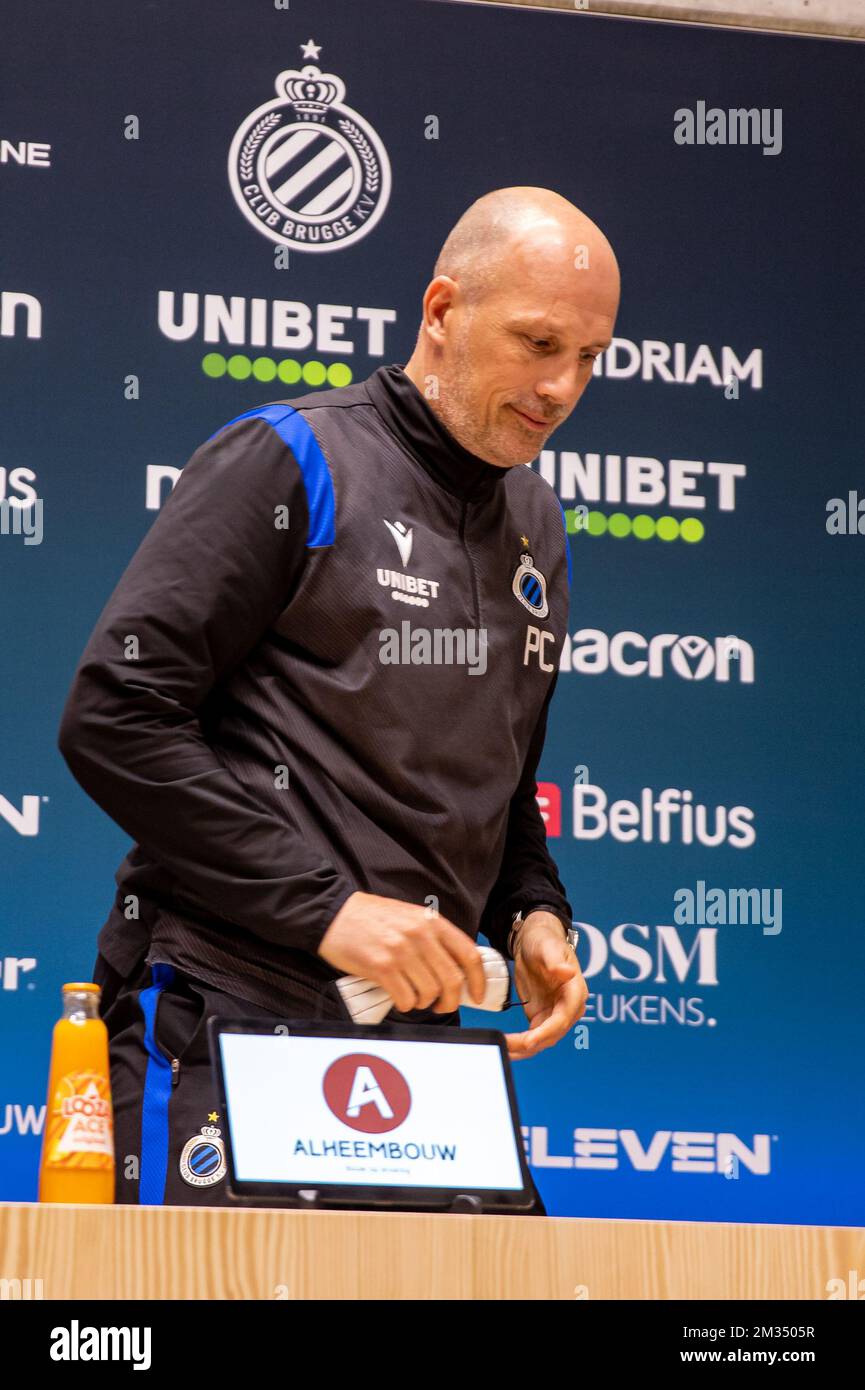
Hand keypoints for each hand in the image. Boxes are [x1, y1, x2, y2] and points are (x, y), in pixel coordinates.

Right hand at [317, 891, 486, 1013]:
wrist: (335, 914)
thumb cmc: (373, 919)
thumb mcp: (411, 918)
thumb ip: (434, 940)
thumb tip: (457, 971)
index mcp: (432, 922)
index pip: (469, 954)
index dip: (479, 980)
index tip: (478, 995)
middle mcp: (420, 935)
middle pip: (452, 980)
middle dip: (451, 1000)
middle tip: (442, 1005)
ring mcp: (401, 951)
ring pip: (429, 993)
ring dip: (423, 1003)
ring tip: (412, 996)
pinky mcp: (381, 967)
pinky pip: (405, 999)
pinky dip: (405, 1004)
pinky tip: (398, 996)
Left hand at [506, 912, 587, 1059]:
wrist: (534, 942)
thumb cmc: (544, 941)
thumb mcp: (547, 947)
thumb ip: (555, 961)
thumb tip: (567, 972)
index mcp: (575, 991)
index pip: (563, 1017)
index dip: (547, 1031)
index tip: (529, 1040)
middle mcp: (568, 1007)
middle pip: (552, 1034)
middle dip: (530, 1043)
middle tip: (507, 1047)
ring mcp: (554, 1014)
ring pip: (542, 1040)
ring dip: (523, 1048)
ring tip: (502, 1051)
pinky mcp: (541, 1017)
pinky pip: (533, 1037)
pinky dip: (520, 1044)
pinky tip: (505, 1047)